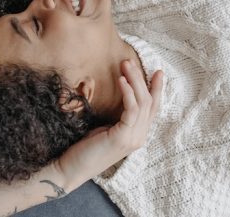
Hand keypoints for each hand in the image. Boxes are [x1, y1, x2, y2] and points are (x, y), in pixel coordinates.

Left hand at [54, 61, 163, 188]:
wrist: (71, 168)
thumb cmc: (85, 148)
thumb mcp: (105, 127)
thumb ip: (118, 116)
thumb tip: (121, 94)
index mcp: (137, 134)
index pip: (152, 109)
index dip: (156, 90)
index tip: (157, 72)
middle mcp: (140, 137)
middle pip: (150, 102)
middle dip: (143, 79)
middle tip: (131, 60)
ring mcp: (134, 138)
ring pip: (143, 103)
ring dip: (135, 80)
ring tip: (126, 64)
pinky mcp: (123, 137)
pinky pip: (132, 109)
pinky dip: (128, 92)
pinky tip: (121, 80)